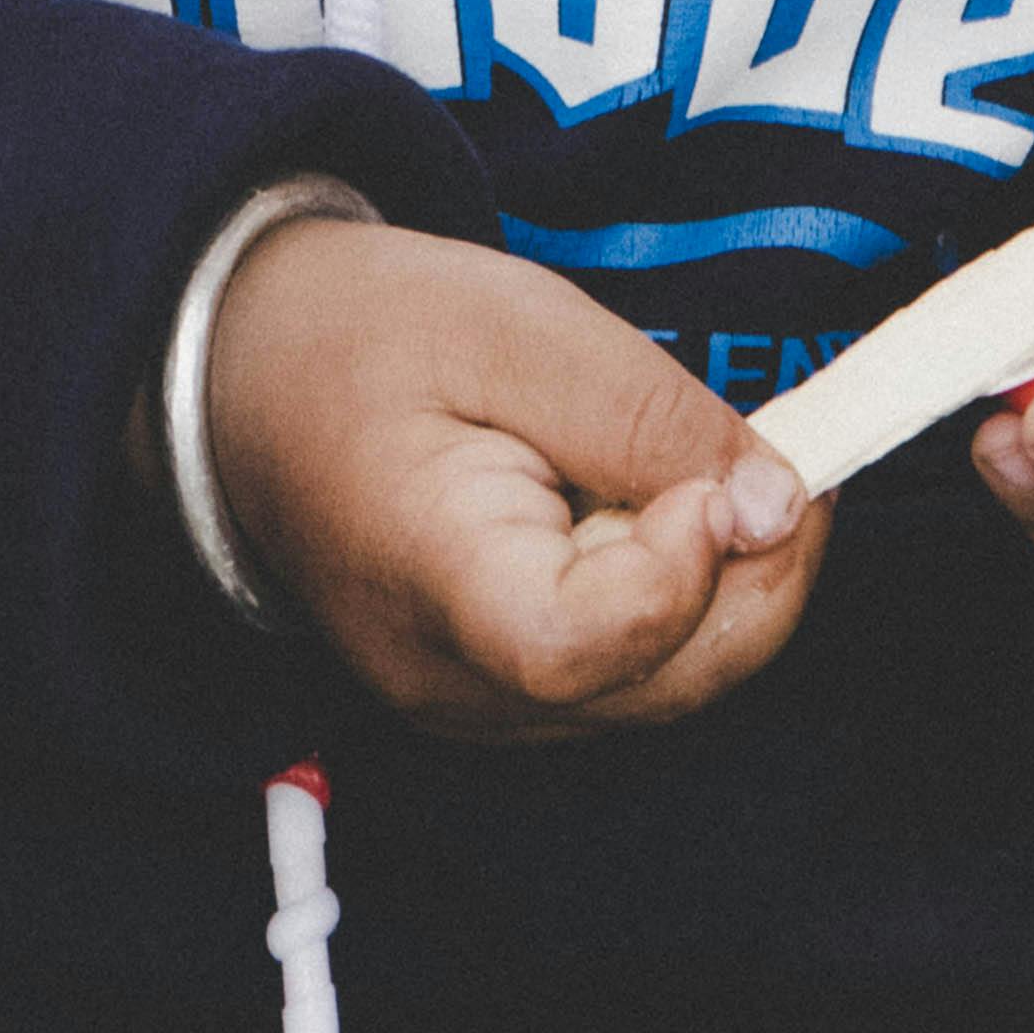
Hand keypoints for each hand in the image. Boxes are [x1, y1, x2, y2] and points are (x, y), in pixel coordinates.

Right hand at [205, 219, 824, 738]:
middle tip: (777, 451)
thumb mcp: (514, 325)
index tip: (718, 478)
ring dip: (725, 580)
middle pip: (659, 681)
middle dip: (756, 570)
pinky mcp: (507, 696)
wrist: (254, 380)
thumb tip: (779, 502)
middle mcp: (455, 684)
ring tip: (688, 464)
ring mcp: (481, 707)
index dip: (677, 575)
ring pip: (668, 686)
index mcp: (426, 583)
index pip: (573, 650)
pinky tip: (649, 509)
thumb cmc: (368, 337)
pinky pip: (636, 674)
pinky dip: (682, 595)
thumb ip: (649, 417)